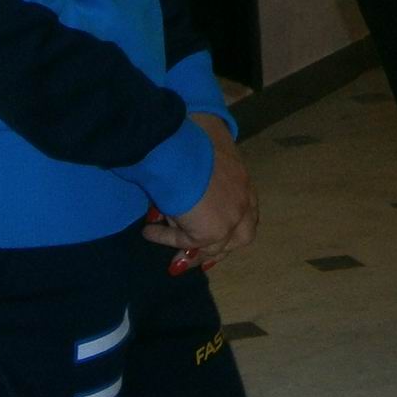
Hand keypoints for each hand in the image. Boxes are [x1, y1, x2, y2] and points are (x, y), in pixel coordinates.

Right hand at [141, 112, 257, 270]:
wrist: (180, 147)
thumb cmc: (190, 138)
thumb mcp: (203, 152)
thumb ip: (203, 172)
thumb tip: (186, 187)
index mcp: (243, 180)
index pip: (248, 210)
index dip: (235, 224)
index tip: (221, 233)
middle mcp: (242, 202)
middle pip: (242, 237)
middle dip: (222, 247)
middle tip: (201, 253)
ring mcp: (230, 219)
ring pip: (213, 247)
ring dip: (191, 251)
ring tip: (173, 257)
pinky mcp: (209, 233)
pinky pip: (184, 242)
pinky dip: (164, 238)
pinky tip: (148, 232)